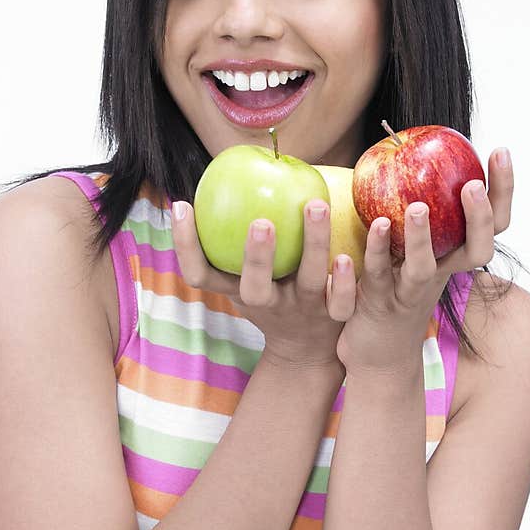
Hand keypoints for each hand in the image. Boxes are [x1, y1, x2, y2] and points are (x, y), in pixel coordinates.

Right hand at [171, 198, 354, 370]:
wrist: (305, 348)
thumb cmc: (270, 294)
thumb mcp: (243, 277)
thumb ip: (230, 239)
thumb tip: (216, 181)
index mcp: (238, 292)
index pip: (200, 276)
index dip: (186, 245)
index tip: (182, 205)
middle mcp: (268, 304)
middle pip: (255, 288)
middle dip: (256, 256)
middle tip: (261, 221)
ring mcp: (303, 310)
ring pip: (309, 282)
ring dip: (314, 244)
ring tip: (315, 205)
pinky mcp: (334, 317)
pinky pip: (343, 302)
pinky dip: (345, 280)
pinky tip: (346, 253)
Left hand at [333, 148, 513, 376]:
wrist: (377, 350)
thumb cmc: (396, 283)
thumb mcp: (413, 243)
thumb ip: (419, 204)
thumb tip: (410, 143)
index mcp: (456, 254)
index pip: (494, 222)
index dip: (503, 191)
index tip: (499, 151)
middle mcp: (443, 274)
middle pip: (477, 250)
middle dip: (479, 217)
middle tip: (472, 185)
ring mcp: (412, 290)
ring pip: (425, 267)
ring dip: (423, 237)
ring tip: (418, 207)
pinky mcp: (380, 302)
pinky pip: (377, 276)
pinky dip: (375, 252)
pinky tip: (372, 226)